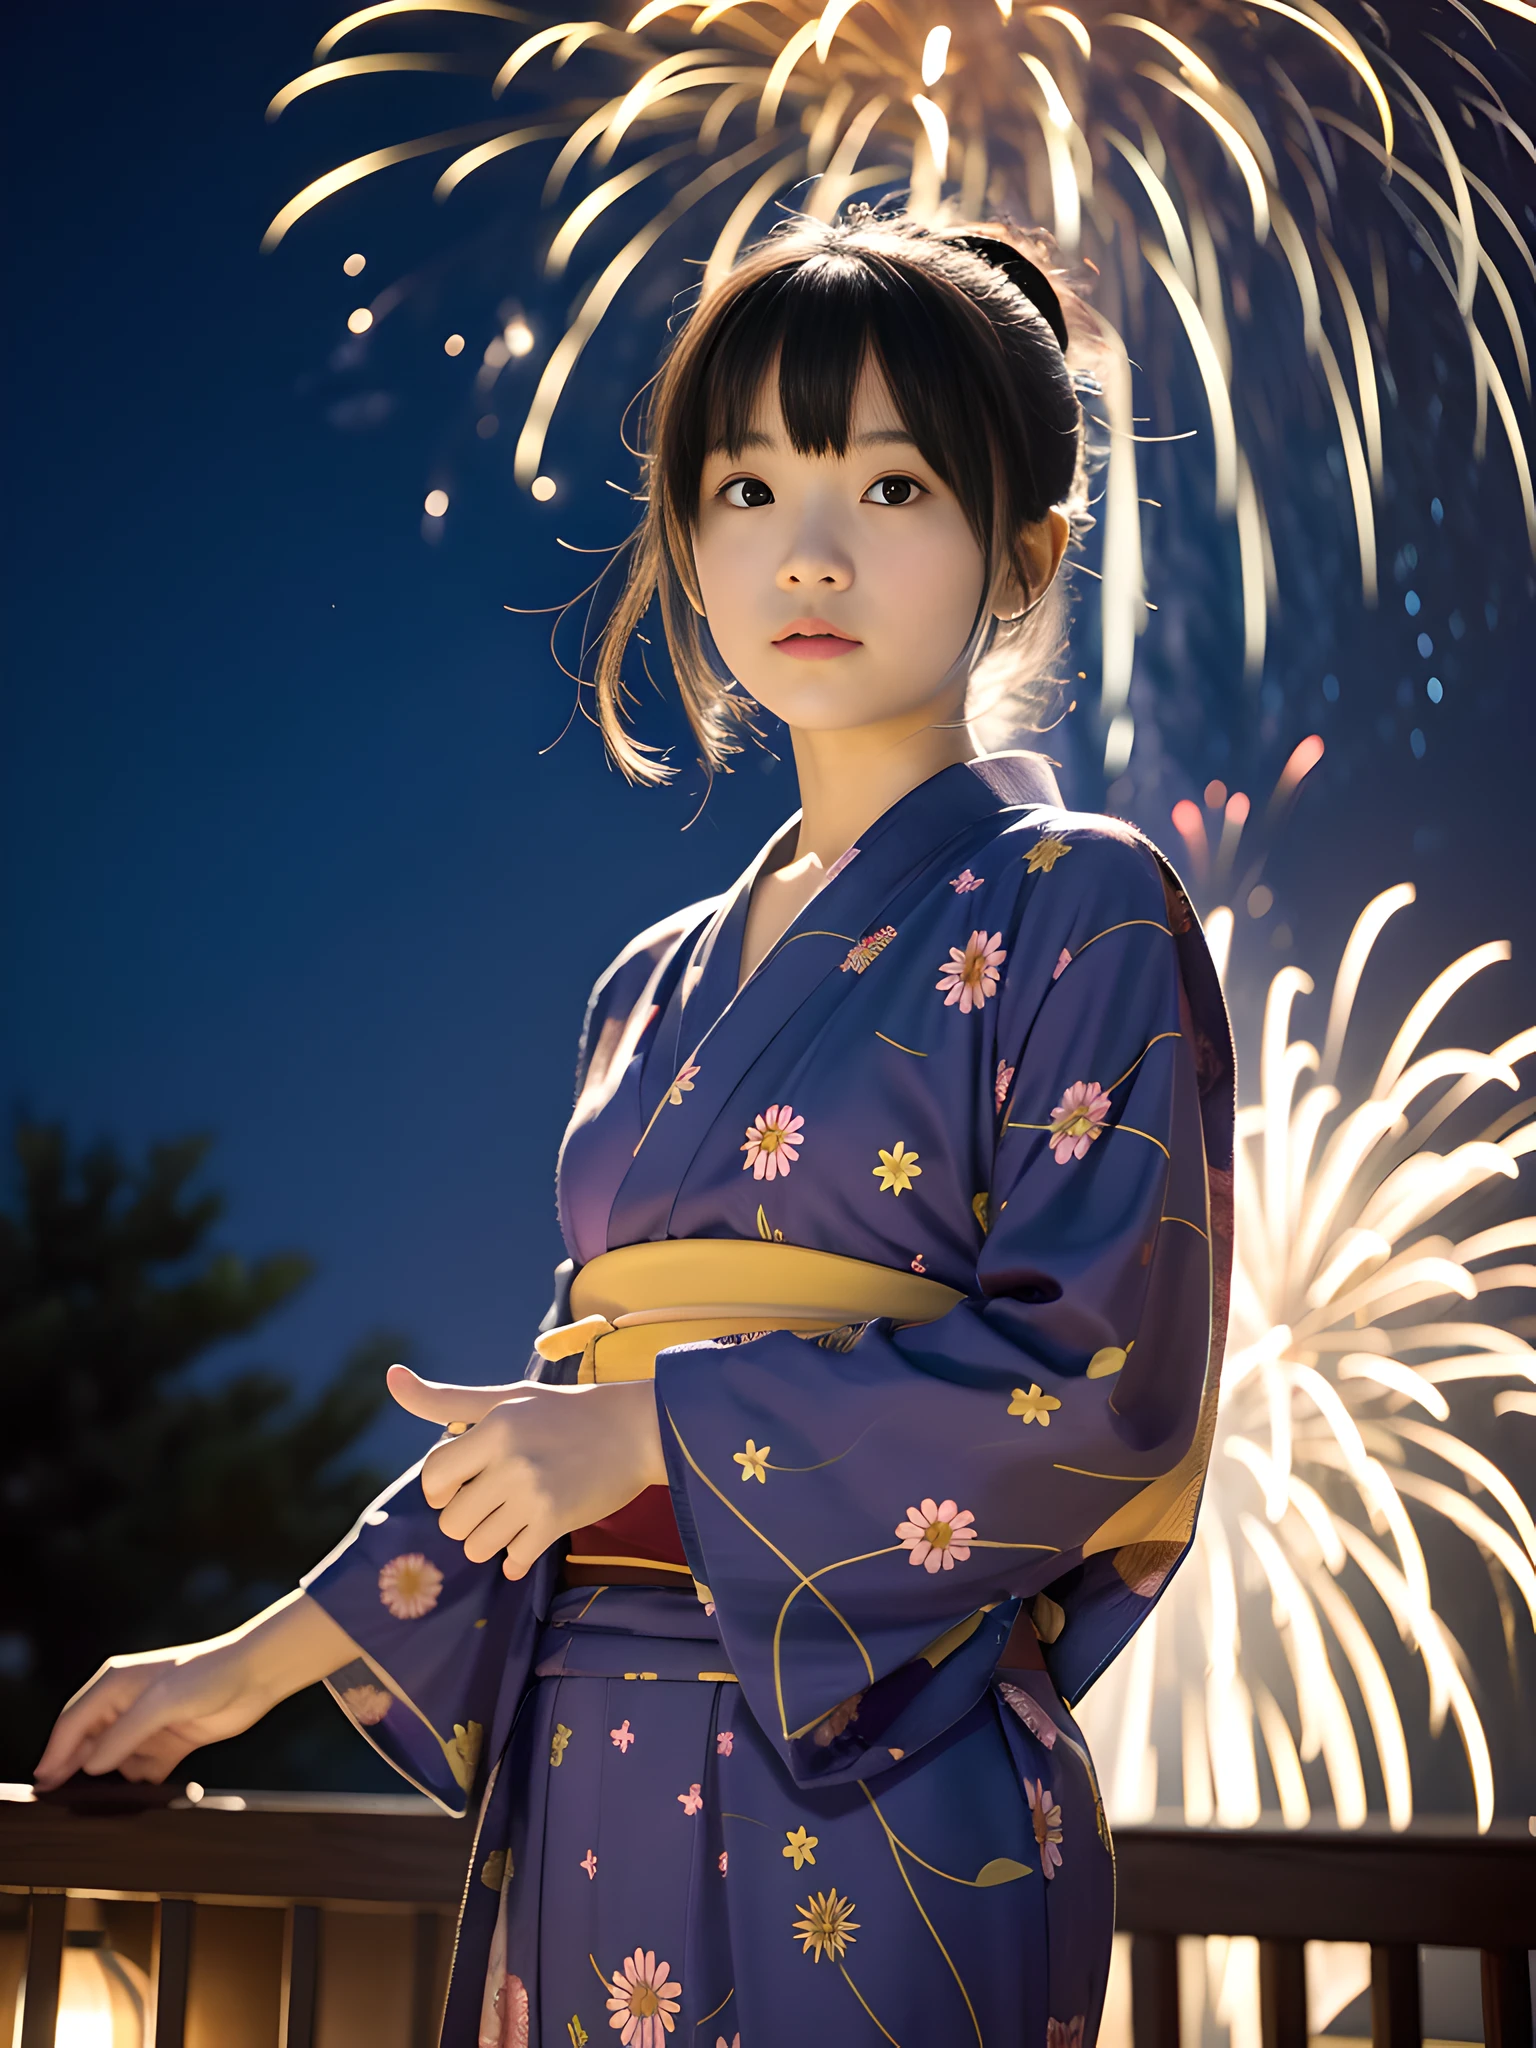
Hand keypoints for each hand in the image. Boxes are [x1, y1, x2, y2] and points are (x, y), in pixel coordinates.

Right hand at [33, 1591, 360, 1789]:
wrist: (256, 1675)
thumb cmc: (206, 1675)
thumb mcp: (160, 1703)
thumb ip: (123, 1735)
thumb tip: (91, 1766)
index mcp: (114, 1685)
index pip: (73, 1722)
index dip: (55, 1752)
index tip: (43, 1782)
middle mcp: (125, 1705)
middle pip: (88, 1745)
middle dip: (78, 1771)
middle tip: (63, 1803)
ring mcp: (147, 1726)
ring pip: (114, 1763)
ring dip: (110, 1781)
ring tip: (100, 1806)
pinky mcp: (169, 1744)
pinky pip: (142, 1772)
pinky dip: (138, 1785)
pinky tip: (135, 1799)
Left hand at [388, 1366, 667, 1579]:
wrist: (636, 1428)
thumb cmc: (564, 1411)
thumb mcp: (505, 1398)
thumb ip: (445, 1399)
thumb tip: (390, 1377)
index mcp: (494, 1426)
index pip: (433, 1477)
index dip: (441, 1487)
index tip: (466, 1480)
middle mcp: (510, 1460)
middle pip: (450, 1520)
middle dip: (465, 1517)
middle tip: (493, 1500)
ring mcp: (534, 1493)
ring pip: (476, 1546)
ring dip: (490, 1539)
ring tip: (512, 1518)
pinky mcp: (558, 1522)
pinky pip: (513, 1561)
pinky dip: (517, 1558)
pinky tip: (531, 1537)